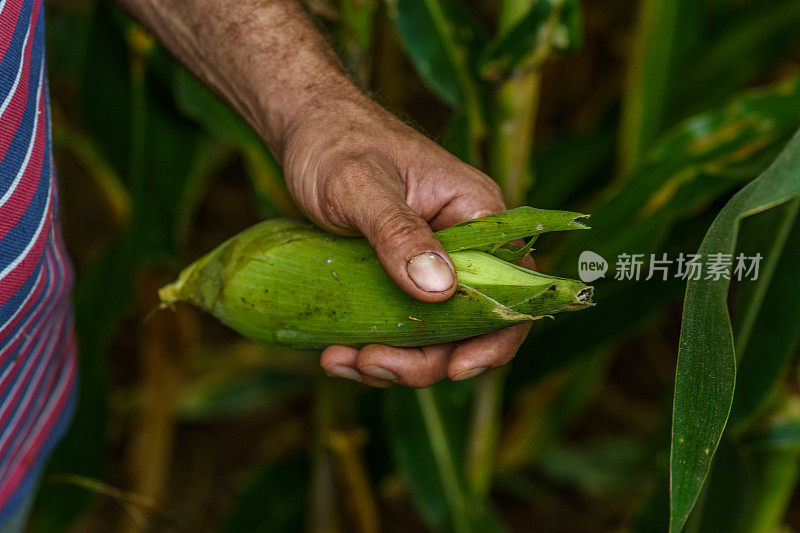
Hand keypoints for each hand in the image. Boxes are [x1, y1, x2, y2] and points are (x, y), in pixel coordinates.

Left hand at [281, 91, 531, 387]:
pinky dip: (370, 349)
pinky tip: (334, 353)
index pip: (513, 287)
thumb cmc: (336, 142)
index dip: (494, 337)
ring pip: (431, 336)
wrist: (305, 130)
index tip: (455, 369)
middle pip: (468, 325)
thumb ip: (399, 232)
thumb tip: (441, 291)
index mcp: (475, 213)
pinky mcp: (397, 278)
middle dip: (423, 359)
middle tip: (370, 363)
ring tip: (339, 360)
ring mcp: (429, 265)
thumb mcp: (361, 185)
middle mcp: (462, 245)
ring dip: (392, 361)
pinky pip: (398, 328)